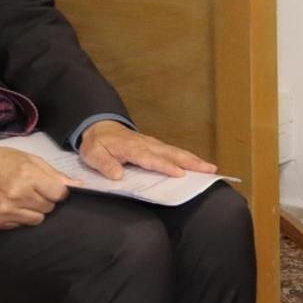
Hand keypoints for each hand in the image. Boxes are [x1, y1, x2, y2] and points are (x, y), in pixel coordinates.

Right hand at [0, 148, 78, 229]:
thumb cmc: (4, 161)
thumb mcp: (31, 160)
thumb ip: (54, 174)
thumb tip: (78, 185)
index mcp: (28, 176)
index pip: (59, 194)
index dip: (59, 191)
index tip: (52, 188)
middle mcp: (18, 195)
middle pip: (49, 207)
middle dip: (46, 199)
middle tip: (34, 190)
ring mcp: (6, 210)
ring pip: (37, 219)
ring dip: (35, 210)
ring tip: (24, 199)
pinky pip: (20, 226)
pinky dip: (20, 217)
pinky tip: (13, 205)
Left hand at [79, 120, 215, 180]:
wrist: (100, 127)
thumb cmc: (97, 144)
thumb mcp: (92, 154)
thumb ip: (104, 164)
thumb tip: (118, 175)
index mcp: (132, 148)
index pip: (151, 159)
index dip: (166, 166)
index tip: (180, 174)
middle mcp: (147, 144)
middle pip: (171, 153)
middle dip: (191, 162)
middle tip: (209, 169)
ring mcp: (153, 144)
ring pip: (176, 152)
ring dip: (193, 160)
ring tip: (211, 167)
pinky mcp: (156, 146)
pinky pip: (173, 152)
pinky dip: (188, 157)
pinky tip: (198, 164)